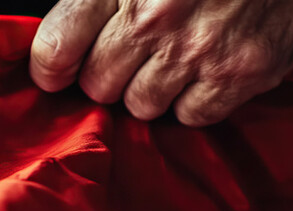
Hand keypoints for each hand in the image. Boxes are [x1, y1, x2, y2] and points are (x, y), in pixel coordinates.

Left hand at [30, 0, 292, 125]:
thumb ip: (93, 0)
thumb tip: (59, 43)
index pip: (57, 46)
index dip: (49, 67)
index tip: (55, 72)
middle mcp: (156, 18)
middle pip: (97, 85)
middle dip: (105, 75)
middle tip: (126, 56)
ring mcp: (200, 49)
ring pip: (140, 106)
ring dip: (148, 89)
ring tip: (169, 58)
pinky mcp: (242, 72)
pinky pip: (191, 116)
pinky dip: (192, 100)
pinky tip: (201, 70)